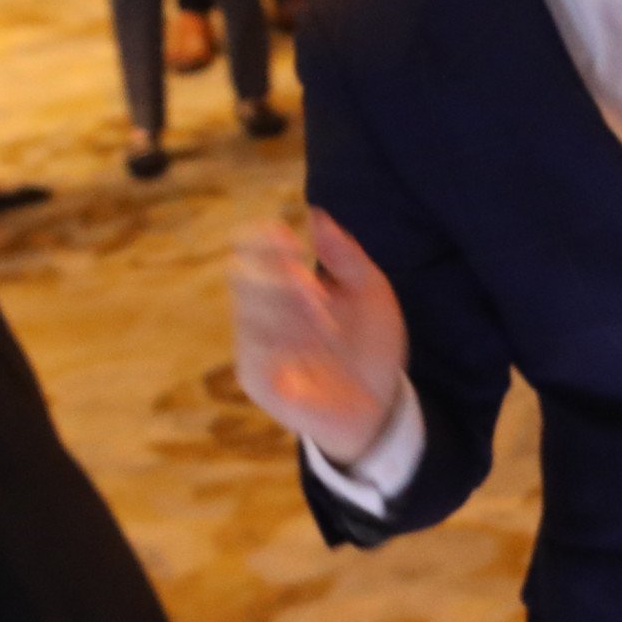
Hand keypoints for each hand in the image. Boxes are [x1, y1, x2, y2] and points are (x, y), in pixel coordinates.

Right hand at [232, 208, 411, 465]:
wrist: (379, 406)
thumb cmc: (371, 347)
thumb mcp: (371, 294)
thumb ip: (346, 256)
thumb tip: (317, 215)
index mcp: (284, 285)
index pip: (251, 249)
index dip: (261, 239)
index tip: (285, 235)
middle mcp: (261, 313)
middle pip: (241, 276)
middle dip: (277, 276)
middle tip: (313, 287)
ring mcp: (254, 347)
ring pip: (249, 311)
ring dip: (289, 312)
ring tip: (327, 324)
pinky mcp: (256, 379)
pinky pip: (255, 351)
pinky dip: (283, 344)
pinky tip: (311, 348)